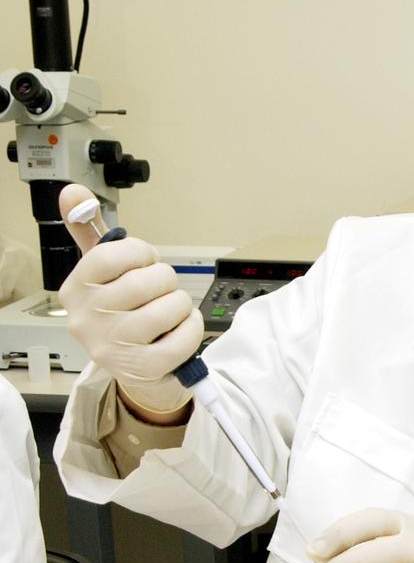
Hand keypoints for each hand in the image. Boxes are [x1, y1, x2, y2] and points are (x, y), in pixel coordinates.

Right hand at [59, 184, 202, 413]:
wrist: (136, 369)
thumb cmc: (123, 313)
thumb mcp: (104, 273)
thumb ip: (91, 230)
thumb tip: (72, 192)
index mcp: (76, 289)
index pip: (111, 253)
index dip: (140, 253)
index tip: (144, 262)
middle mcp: (87, 319)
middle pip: (145, 280)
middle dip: (165, 281)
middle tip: (159, 292)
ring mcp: (113, 346)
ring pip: (169, 307)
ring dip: (181, 305)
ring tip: (170, 313)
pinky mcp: (142, 368)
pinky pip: (184, 337)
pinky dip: (192, 328)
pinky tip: (180, 330)